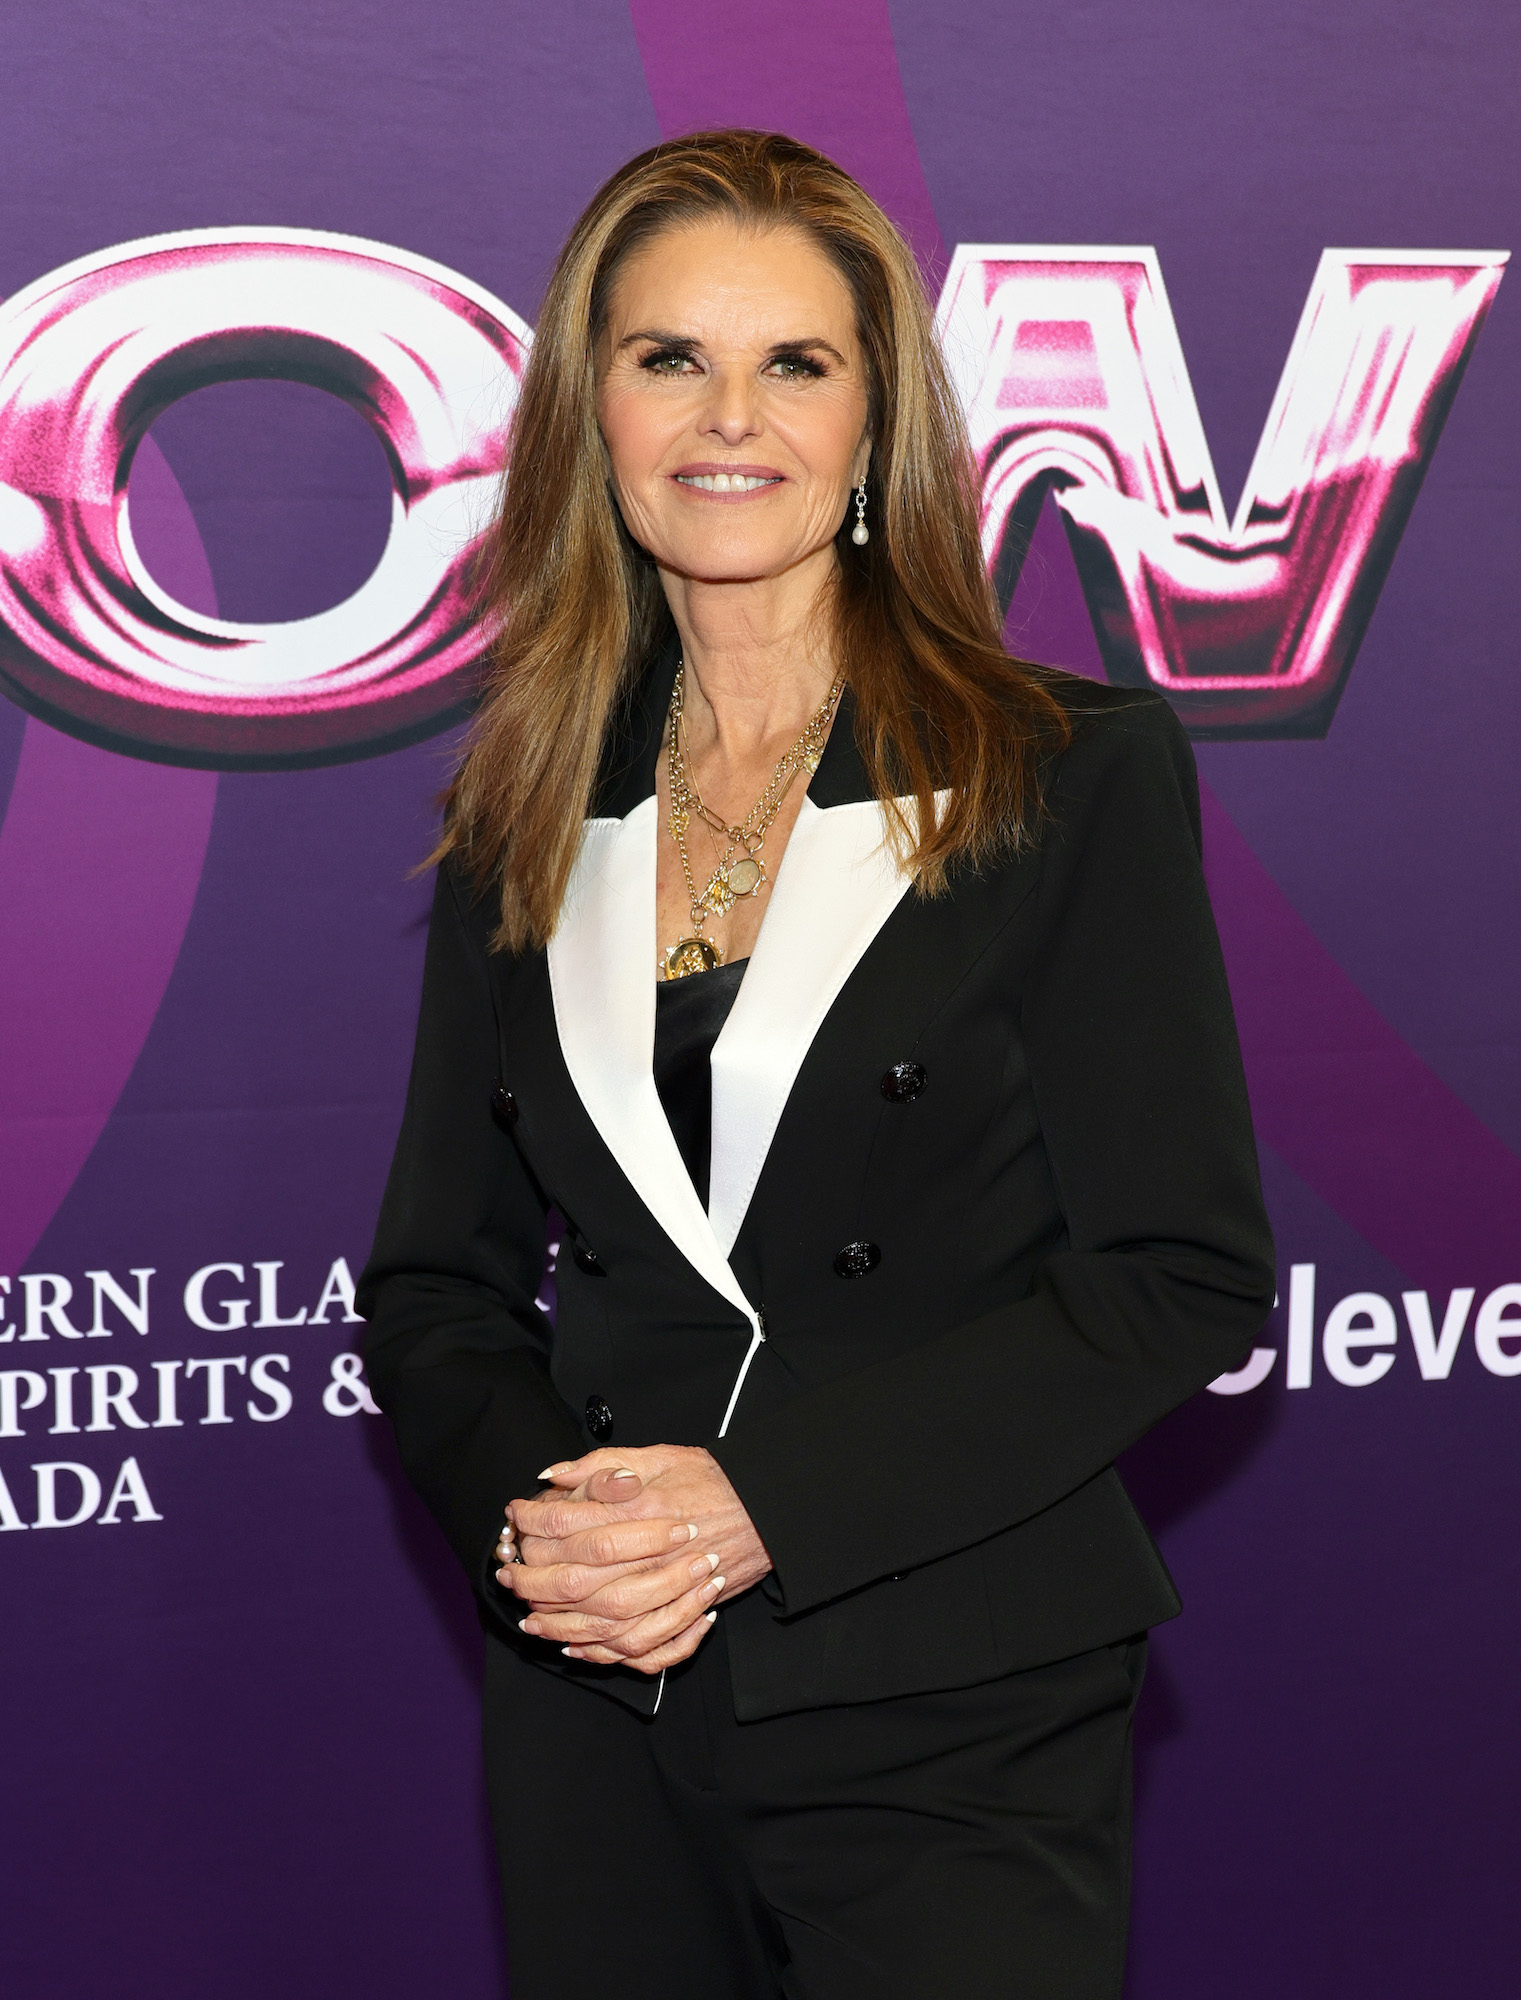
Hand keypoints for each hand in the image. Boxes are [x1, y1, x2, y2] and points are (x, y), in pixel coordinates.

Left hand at [497, 1445, 771, 1673]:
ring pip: (601, 1620)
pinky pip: (638, 1648)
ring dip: (559, 1622)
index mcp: (644, 1507)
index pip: (571, 1521)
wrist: (766, 1509)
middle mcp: (654, 1552)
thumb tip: (554, 1475)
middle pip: (576, 1577)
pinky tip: (576, 1646)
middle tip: (509, 1575)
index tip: (515, 1516)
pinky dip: (603, 1652)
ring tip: (530, 1618)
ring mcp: (671, 1588)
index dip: (534, 1520)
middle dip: (534, 1579)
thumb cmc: (712, 1480)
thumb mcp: (657, 1456)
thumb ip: (602, 1464)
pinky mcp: (686, 1614)